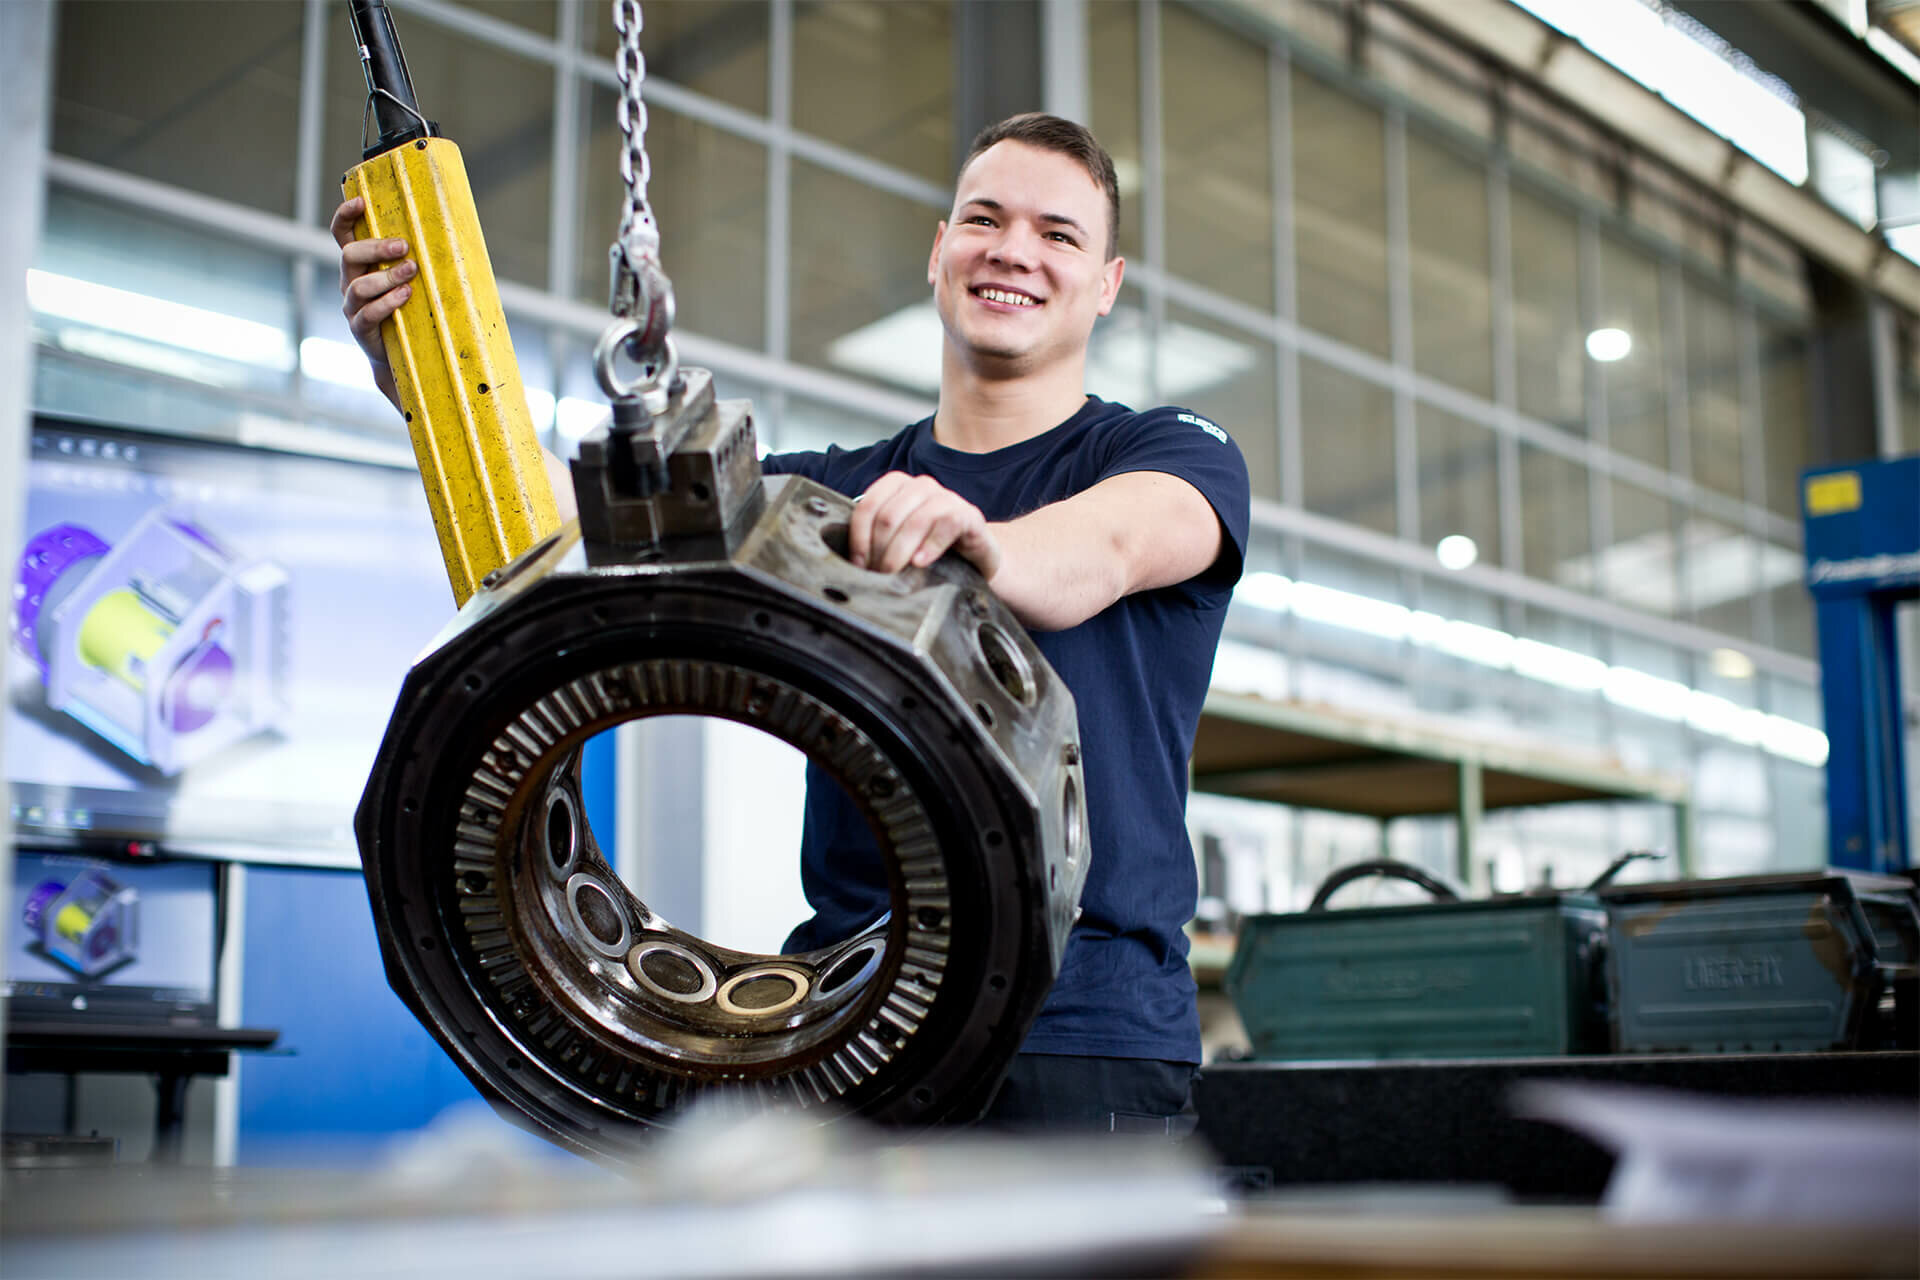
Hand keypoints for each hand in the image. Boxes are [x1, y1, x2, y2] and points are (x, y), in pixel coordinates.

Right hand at [330, 196, 412, 389]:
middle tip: (403, 246)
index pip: (342, 235)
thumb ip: (416, 259)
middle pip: (349, 255)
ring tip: (411, 271)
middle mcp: (349, 282)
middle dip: (376, 248)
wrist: (401, 354)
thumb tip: (456, 235)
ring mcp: (352, 306)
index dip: (345, 215)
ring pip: (359, 285)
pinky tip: (405, 295)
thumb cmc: (409, 309)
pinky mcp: (360, 328)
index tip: (359, 201)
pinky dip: (387, 302)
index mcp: (359, 265)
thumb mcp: (410, 279)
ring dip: (386, 275)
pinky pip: (368, 313)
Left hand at [849, 472, 1001, 579]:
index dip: (859, 538)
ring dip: (900, 554)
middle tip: (879, 575)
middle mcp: (920, 486)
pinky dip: (929, 548)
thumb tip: (852, 559)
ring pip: (913, 523)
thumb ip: (876, 538)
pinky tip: (921, 563)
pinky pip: (944, 526)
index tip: (859, 563)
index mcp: (897, 485)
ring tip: (896, 574)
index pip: (868, 507)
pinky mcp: (968, 514)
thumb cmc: (930, 546)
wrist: (974, 555)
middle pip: (888, 518)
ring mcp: (946, 497)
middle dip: (879, 552)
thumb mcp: (898, 538)